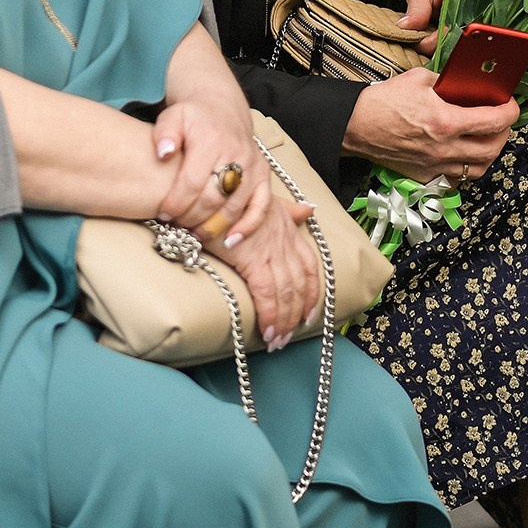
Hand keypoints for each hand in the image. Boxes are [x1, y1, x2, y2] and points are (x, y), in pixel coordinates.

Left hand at [150, 97, 273, 251]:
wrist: (223, 108)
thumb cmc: (194, 117)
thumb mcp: (173, 117)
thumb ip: (164, 134)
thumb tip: (163, 153)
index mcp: (211, 142)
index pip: (192, 181)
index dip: (176, 203)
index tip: (163, 213)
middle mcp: (235, 155)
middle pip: (212, 198)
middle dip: (191, 218)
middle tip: (177, 226)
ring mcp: (252, 167)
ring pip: (233, 207)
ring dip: (213, 226)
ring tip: (195, 235)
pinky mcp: (264, 176)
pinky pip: (261, 207)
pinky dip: (248, 226)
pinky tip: (231, 240)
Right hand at [222, 195, 320, 349]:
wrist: (215, 186)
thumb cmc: (233, 194)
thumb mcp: (267, 198)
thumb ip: (288, 208)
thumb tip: (309, 208)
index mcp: (289, 229)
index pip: (309, 266)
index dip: (312, 293)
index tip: (310, 315)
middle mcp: (285, 241)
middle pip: (299, 286)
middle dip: (296, 315)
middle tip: (289, 338)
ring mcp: (272, 251)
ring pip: (286, 294)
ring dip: (284, 321)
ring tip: (277, 342)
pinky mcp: (254, 260)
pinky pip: (267, 295)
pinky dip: (270, 316)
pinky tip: (268, 331)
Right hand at [342, 69, 513, 181]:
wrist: (356, 126)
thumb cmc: (384, 101)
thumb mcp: (419, 79)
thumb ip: (448, 82)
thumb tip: (466, 84)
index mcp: (445, 121)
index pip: (494, 121)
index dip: (510, 111)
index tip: (510, 104)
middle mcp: (444, 149)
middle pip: (492, 148)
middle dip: (504, 133)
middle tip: (501, 120)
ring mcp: (435, 166)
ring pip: (479, 169)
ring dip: (490, 153)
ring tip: (488, 138)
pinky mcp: (425, 177)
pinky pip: (458, 180)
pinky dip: (468, 169)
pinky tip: (465, 155)